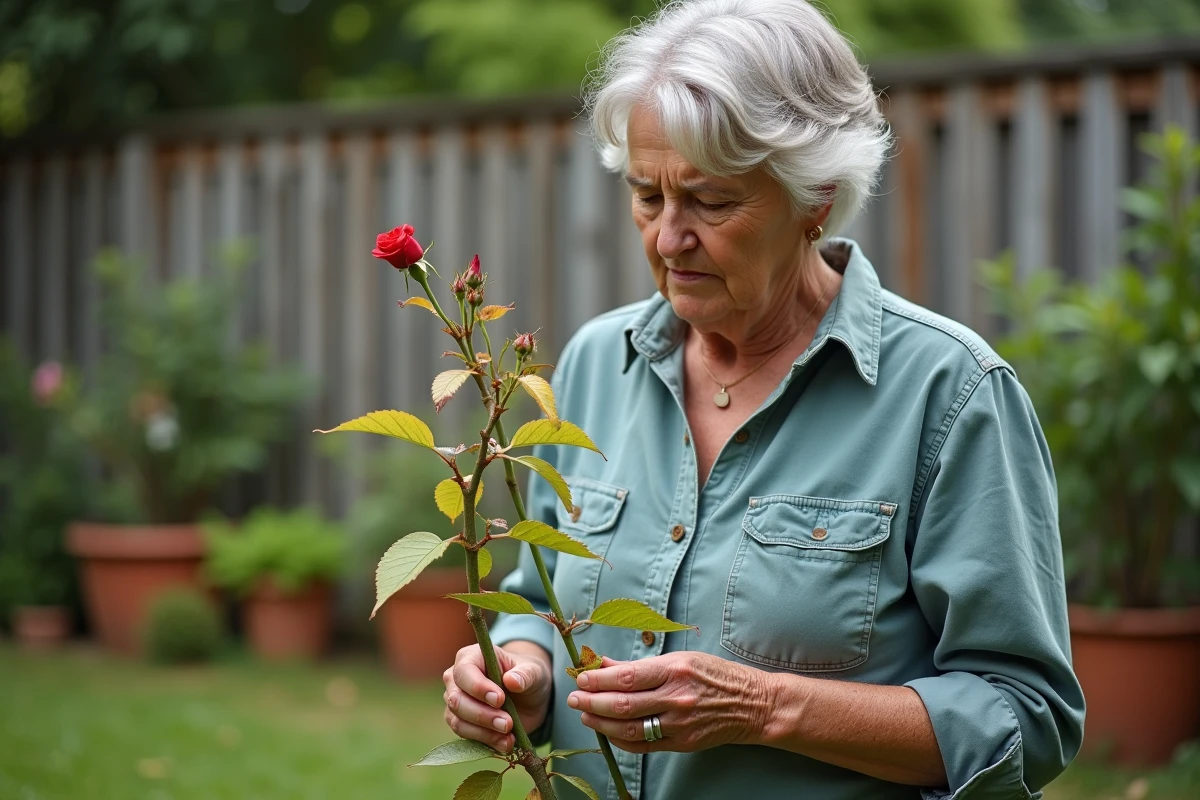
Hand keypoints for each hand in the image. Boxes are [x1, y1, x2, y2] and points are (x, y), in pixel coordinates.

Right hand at [442, 641, 552, 752]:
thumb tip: (512, 681)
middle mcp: (457, 678)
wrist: (529, 698)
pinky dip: (485, 742)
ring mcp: (456, 702)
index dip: (479, 687)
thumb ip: (525, 674)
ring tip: (509, 737)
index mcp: (471, 657)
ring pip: (458, 721)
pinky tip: (505, 743)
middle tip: (508, 723)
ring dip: (484, 732)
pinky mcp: (460, 722)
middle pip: (457, 699)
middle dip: (483, 715)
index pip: (465, 671)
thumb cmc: (527, 677)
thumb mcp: (534, 672)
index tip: (500, 699)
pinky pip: (464, 736)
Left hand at [567, 651, 772, 752]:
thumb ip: (641, 665)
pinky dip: (622, 740)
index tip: (580, 678)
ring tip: (585, 716)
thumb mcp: (680, 659)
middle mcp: (676, 698)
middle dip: (592, 702)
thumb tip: (604, 663)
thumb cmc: (714, 675)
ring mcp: (680, 723)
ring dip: (601, 724)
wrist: (752, 704)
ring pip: (630, 728)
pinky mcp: (683, 743)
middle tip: (573, 699)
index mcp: (675, 670)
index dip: (598, 679)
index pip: (627, 676)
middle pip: (623, 704)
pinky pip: (645, 745)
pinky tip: (608, 733)